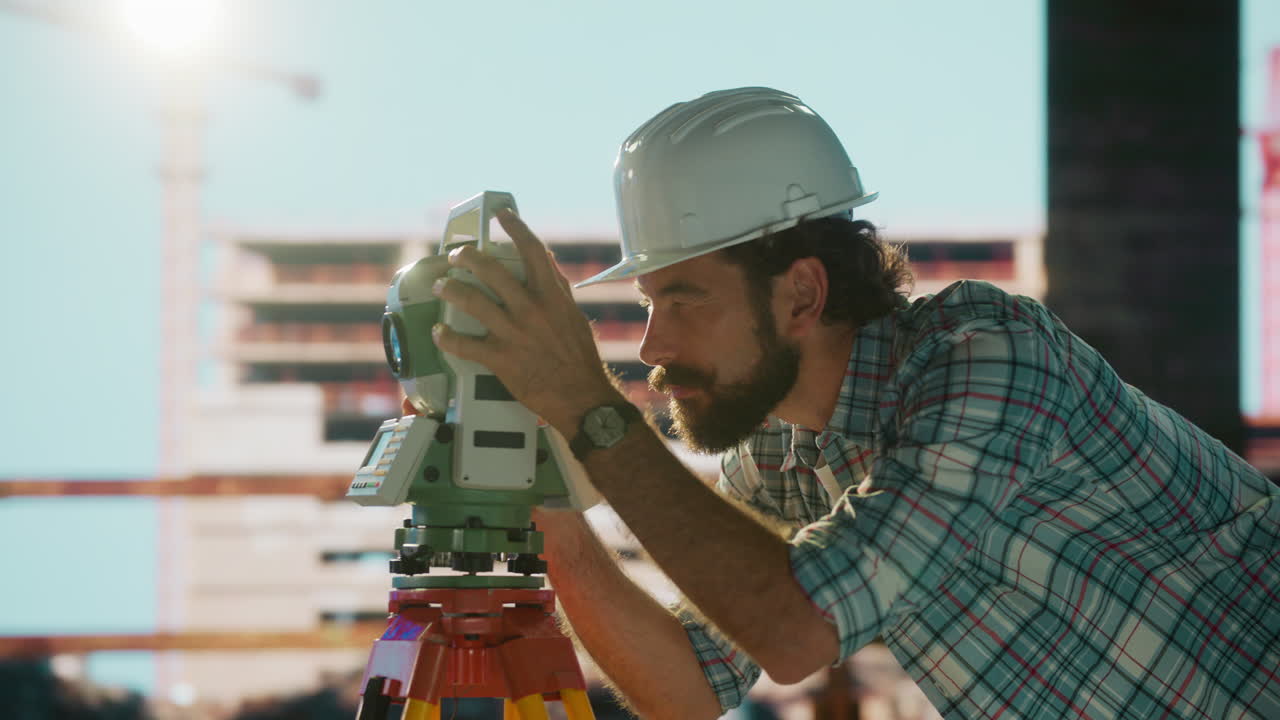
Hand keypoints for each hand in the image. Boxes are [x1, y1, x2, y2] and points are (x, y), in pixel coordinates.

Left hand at [429, 210, 623, 434]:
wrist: (582, 397)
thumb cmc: (579, 358)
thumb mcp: (573, 316)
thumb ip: (557, 289)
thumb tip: (546, 262)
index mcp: (551, 296)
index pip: (532, 251)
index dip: (515, 227)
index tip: (502, 214)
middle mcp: (531, 309)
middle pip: (491, 271)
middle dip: (467, 257)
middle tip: (456, 256)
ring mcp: (514, 333)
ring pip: (472, 301)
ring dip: (450, 290)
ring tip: (440, 286)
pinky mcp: (501, 359)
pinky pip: (465, 345)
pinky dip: (447, 338)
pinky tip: (439, 333)